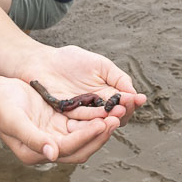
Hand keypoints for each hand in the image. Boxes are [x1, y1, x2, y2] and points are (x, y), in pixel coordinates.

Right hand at [0, 75, 114, 164]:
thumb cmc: (1, 106)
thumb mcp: (14, 121)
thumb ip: (33, 138)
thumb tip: (53, 155)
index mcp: (36, 154)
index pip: (68, 149)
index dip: (87, 137)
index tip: (102, 123)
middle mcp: (49, 149)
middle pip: (81, 147)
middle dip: (101, 134)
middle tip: (117, 118)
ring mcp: (55, 136)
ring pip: (85, 136)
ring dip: (101, 126)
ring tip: (118, 112)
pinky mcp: (59, 124)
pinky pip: (82, 124)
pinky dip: (94, 118)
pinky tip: (107, 107)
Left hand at [22, 45, 147, 126]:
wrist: (42, 61)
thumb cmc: (70, 60)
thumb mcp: (100, 65)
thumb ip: (118, 78)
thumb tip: (136, 95)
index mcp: (106, 97)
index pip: (123, 106)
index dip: (131, 103)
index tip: (138, 98)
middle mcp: (95, 109)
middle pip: (114, 117)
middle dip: (123, 111)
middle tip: (126, 105)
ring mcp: (80, 114)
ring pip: (99, 121)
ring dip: (109, 118)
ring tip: (117, 113)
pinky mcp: (65, 117)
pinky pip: (80, 120)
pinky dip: (91, 119)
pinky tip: (101, 116)